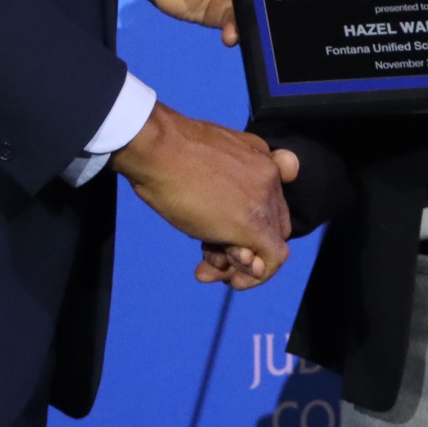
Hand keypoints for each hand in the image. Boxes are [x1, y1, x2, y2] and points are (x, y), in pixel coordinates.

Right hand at [112, 104, 297, 284]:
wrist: (157, 149)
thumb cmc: (167, 149)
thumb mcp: (204, 154)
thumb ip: (225, 173)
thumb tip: (225, 202)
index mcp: (260, 157)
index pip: (268, 201)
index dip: (247, 223)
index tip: (220, 234)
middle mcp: (269, 178)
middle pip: (270, 226)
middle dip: (245, 249)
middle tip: (214, 258)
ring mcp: (263, 201)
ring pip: (269, 246)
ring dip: (241, 265)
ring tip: (210, 267)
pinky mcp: (252, 225)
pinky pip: (270, 260)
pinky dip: (254, 276)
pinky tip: (224, 276)